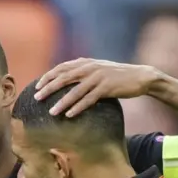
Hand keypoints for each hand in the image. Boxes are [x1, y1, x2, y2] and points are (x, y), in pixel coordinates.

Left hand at [34, 58, 161, 116]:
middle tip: (37, 98)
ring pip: (75, 91)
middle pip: (64, 78)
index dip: (48, 76)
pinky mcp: (107, 87)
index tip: (37, 86)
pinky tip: (70, 115)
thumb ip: (84, 72)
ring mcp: (98, 77)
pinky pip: (89, 99)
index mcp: (87, 63)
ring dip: (62, 102)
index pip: (62, 68)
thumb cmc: (118, 75)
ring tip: (52, 112)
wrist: (140, 76)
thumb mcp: (99, 70)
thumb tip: (68, 79)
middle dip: (49, 88)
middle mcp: (90, 68)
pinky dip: (78, 107)